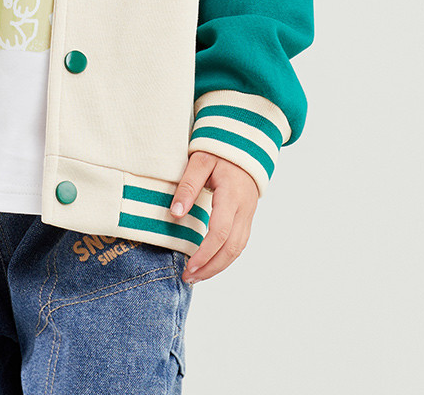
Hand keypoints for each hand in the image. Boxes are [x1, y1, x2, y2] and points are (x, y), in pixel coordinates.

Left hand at [171, 151, 258, 282]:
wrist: (245, 145)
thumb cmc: (219, 151)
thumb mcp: (200, 161)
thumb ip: (188, 185)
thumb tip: (176, 213)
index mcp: (232, 195)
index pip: (221, 232)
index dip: (205, 253)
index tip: (189, 266)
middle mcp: (244, 209)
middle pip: (232, 248)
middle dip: (211, 267)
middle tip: (189, 278)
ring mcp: (248, 215)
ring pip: (238, 249)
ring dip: (218, 266)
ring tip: (196, 275)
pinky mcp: (246, 217)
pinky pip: (238, 243)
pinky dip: (225, 257)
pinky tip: (209, 262)